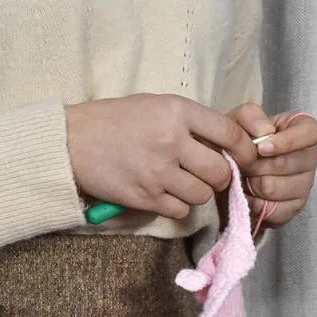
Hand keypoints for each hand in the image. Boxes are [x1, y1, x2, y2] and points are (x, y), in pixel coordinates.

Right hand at [65, 94, 257, 219]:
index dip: (245, 150)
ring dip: (197, 193)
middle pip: (219, 171)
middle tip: (209, 176)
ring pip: (201, 194)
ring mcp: (157, 172)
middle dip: (220, 177)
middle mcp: (172, 142)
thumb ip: (188, 121)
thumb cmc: (112, 121)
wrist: (72, 142)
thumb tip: (222, 142)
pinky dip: (177, 206)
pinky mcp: (143, 197)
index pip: (230, 134)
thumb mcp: (155, 106)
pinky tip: (166, 196)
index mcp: (177, 112)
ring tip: (183, 185)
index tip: (245, 158)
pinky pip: (178, 209)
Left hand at [227, 102, 316, 228]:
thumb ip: (249, 116)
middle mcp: (309, 156)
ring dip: (251, 185)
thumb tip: (265, 131)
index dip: (286, 142)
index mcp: (302, 130)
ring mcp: (305, 184)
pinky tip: (248, 195)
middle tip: (242, 165)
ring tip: (244, 179)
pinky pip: (271, 208)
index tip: (261, 148)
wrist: (227, 177)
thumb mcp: (237, 123)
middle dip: (257, 166)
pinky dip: (252, 203)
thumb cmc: (238, 145)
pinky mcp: (294, 207)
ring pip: (274, 187)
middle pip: (289, 164)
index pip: (310, 133)